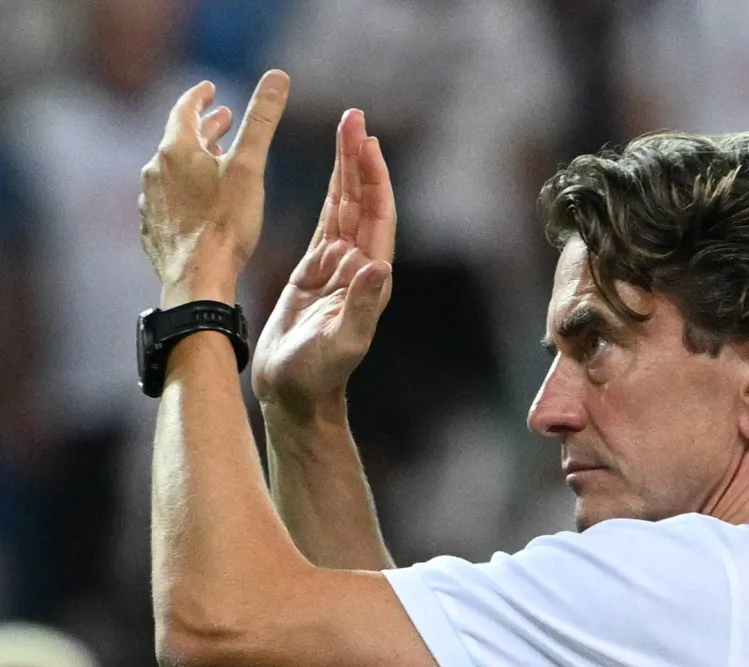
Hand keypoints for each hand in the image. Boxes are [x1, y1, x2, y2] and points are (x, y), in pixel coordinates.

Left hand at [139, 70, 290, 307]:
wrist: (197, 279)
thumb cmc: (226, 224)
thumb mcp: (250, 167)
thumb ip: (262, 120)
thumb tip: (278, 76)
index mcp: (177, 150)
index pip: (184, 109)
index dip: (200, 97)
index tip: (210, 89)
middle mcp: (156, 170)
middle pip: (178, 140)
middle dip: (203, 129)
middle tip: (222, 121)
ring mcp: (151, 201)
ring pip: (172, 171)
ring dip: (193, 162)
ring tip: (213, 162)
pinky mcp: (153, 229)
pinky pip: (167, 199)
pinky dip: (184, 191)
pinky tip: (197, 203)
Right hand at [252, 109, 395, 421]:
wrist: (294, 393)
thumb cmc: (317, 375)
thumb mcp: (340, 343)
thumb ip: (360, 307)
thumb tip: (378, 267)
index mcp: (371, 280)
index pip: (377, 217)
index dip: (374, 179)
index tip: (367, 141)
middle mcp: (360, 268)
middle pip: (364, 202)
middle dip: (360, 160)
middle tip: (354, 117)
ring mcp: (338, 267)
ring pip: (347, 207)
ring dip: (347, 170)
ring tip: (346, 128)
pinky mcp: (316, 271)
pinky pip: (327, 222)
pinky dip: (331, 194)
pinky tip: (333, 172)